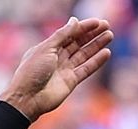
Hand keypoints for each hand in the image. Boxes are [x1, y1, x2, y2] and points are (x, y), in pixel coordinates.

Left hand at [0, 17, 114, 118]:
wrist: (27, 99)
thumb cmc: (31, 72)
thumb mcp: (46, 48)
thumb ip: (62, 35)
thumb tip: (74, 20)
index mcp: (48, 48)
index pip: (69, 34)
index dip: (83, 27)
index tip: (97, 22)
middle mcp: (56, 58)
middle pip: (77, 43)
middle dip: (92, 34)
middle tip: (107, 26)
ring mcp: (64, 70)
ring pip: (84, 55)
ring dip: (96, 45)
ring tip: (109, 35)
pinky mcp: (70, 82)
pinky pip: (86, 69)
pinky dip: (96, 62)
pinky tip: (106, 53)